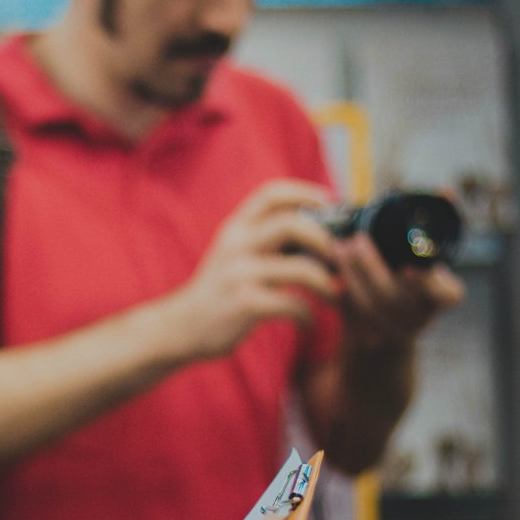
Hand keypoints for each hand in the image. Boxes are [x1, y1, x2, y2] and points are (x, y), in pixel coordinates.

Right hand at [169, 179, 337, 359]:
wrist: (182, 327)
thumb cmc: (218, 291)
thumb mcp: (232, 254)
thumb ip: (263, 238)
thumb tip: (313, 229)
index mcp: (235, 228)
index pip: (272, 194)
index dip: (306, 193)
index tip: (331, 205)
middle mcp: (236, 245)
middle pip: (291, 224)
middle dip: (324, 238)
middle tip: (338, 257)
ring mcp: (239, 274)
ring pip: (301, 268)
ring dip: (326, 283)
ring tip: (334, 294)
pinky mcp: (245, 304)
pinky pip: (292, 305)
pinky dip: (308, 315)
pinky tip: (307, 322)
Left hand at [334, 232, 464, 351]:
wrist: (389, 320)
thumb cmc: (410, 273)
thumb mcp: (428, 252)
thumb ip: (435, 223)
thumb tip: (444, 190)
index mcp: (443, 295)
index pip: (447, 295)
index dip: (428, 285)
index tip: (408, 268)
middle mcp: (420, 315)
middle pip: (396, 299)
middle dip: (372, 269)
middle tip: (356, 241)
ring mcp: (393, 329)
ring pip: (370, 308)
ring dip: (351, 276)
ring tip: (339, 249)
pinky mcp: (367, 335)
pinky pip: (350, 316)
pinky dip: (340, 292)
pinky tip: (331, 271)